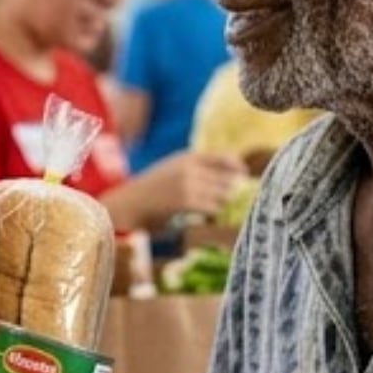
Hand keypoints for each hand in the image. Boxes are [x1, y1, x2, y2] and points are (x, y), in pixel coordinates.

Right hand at [124, 150, 247, 229]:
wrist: (127, 204)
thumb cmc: (151, 191)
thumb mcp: (173, 171)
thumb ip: (198, 171)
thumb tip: (230, 179)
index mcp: (188, 156)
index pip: (226, 158)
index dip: (239, 168)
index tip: (244, 177)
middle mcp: (190, 166)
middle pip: (228, 179)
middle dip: (234, 191)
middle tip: (236, 200)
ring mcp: (188, 182)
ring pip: (223, 194)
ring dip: (224, 204)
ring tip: (217, 209)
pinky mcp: (186, 200)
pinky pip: (213, 207)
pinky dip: (213, 213)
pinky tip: (206, 216)